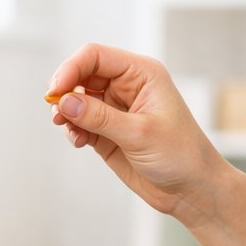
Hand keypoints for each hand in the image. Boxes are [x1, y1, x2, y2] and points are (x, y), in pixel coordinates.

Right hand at [48, 42, 226, 222]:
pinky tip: (78, 142)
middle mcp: (127, 86)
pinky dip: (72, 129)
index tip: (56, 90)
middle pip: (82, 75)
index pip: (96, 57)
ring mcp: (115, 109)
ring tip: (65, 128)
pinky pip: (80, 122)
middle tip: (56, 112)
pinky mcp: (107, 132)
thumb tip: (64, 102)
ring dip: (66, 112)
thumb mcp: (139, 133)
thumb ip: (99, 117)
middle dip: (65, 91)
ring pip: (77, 100)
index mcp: (141, 74)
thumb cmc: (179, 154)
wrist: (190, 189)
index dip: (71, 68)